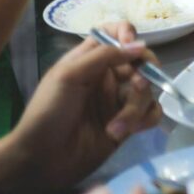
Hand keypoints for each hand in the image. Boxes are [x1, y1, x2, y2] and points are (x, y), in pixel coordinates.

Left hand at [0, 24, 161, 193]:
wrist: (41, 160)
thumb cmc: (48, 112)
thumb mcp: (68, 76)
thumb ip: (104, 56)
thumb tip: (140, 45)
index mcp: (90, 59)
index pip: (116, 33)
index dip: (128, 35)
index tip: (132, 48)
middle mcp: (109, 76)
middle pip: (142, 61)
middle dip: (143, 73)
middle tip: (136, 87)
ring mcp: (119, 100)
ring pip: (148, 90)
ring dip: (136, 107)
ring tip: (117, 126)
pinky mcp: (128, 124)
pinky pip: (152, 113)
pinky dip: (144, 120)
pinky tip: (125, 132)